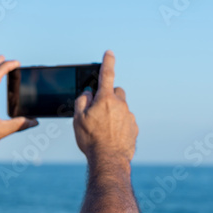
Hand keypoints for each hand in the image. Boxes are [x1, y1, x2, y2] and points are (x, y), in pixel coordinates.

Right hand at [74, 50, 137, 164]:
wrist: (109, 159)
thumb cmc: (91, 139)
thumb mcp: (78, 119)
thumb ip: (82, 101)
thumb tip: (88, 94)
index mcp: (105, 99)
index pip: (107, 75)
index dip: (107, 62)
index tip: (109, 52)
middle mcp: (120, 105)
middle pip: (116, 93)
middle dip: (108, 97)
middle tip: (98, 110)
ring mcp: (129, 116)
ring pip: (121, 108)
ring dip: (113, 114)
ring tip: (103, 130)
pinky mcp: (134, 128)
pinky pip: (125, 121)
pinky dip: (119, 125)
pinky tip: (111, 137)